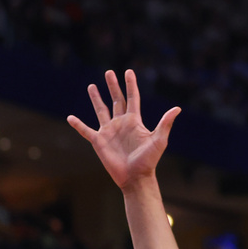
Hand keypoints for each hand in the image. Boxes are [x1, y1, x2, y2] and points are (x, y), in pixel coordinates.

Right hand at [67, 69, 179, 189]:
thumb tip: (177, 108)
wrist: (135, 177)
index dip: (130, 85)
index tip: (128, 71)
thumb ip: (165, 123)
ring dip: (96, 98)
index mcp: (134, 121)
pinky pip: (86, 131)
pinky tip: (70, 117)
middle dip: (113, 86)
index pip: (132, 98)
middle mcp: (121, 123)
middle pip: (116, 100)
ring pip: (101, 110)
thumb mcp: (159, 140)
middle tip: (109, 72)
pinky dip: (78, 124)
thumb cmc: (149, 160)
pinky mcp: (98, 141)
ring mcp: (109, 131)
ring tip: (91, 86)